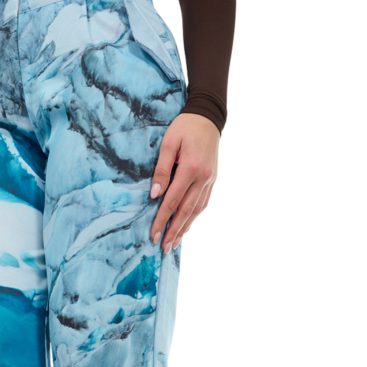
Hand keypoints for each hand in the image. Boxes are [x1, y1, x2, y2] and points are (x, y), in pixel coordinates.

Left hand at [149, 113, 220, 252]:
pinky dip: (195, 218)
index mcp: (190, 168)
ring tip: (174, 244)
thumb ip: (161, 169)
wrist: (208, 118)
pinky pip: (204, 204)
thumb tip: (154, 195)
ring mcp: (211, 180)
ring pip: (197, 210)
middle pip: (186, 211)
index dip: (162, 220)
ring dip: (184, 229)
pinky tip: (187, 227)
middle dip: (173, 231)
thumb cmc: (184, 128)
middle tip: (163, 248)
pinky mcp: (214, 180)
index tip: (153, 235)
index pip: (172, 201)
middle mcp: (203, 178)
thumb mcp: (168, 143)